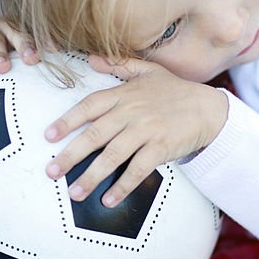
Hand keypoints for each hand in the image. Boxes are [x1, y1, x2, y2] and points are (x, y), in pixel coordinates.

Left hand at [45, 55, 227, 205]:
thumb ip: (119, 65)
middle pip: (94, 135)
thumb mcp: (149, 71)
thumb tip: (91, 58)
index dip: (67, 121)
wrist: (209, 109)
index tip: (49, 136)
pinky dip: (122, 186)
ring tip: (75, 193)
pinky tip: (109, 200)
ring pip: (112, 156)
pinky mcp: (161, 148)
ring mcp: (146, 131)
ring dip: (91, 176)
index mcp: (124, 95)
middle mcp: (131, 113)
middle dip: (70, 155)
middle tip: (52, 172)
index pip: (88, 107)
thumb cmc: (177, 91)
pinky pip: (137, 170)